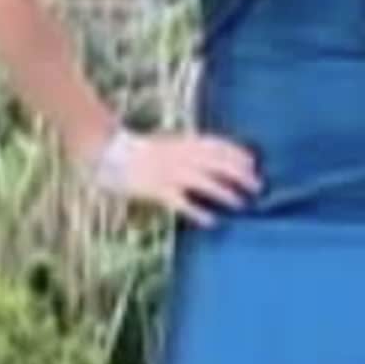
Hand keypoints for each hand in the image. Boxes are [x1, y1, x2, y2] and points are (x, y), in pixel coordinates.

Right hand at [102, 129, 264, 226]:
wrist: (106, 151)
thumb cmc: (135, 150)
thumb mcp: (165, 143)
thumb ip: (186, 148)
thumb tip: (207, 158)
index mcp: (182, 142)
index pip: (218, 144)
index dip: (238, 153)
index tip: (254, 163)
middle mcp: (180, 155)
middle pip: (218, 162)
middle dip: (240, 174)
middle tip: (257, 186)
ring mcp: (169, 171)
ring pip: (205, 180)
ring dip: (226, 191)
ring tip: (241, 203)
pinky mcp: (157, 189)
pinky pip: (182, 202)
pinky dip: (198, 211)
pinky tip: (212, 221)